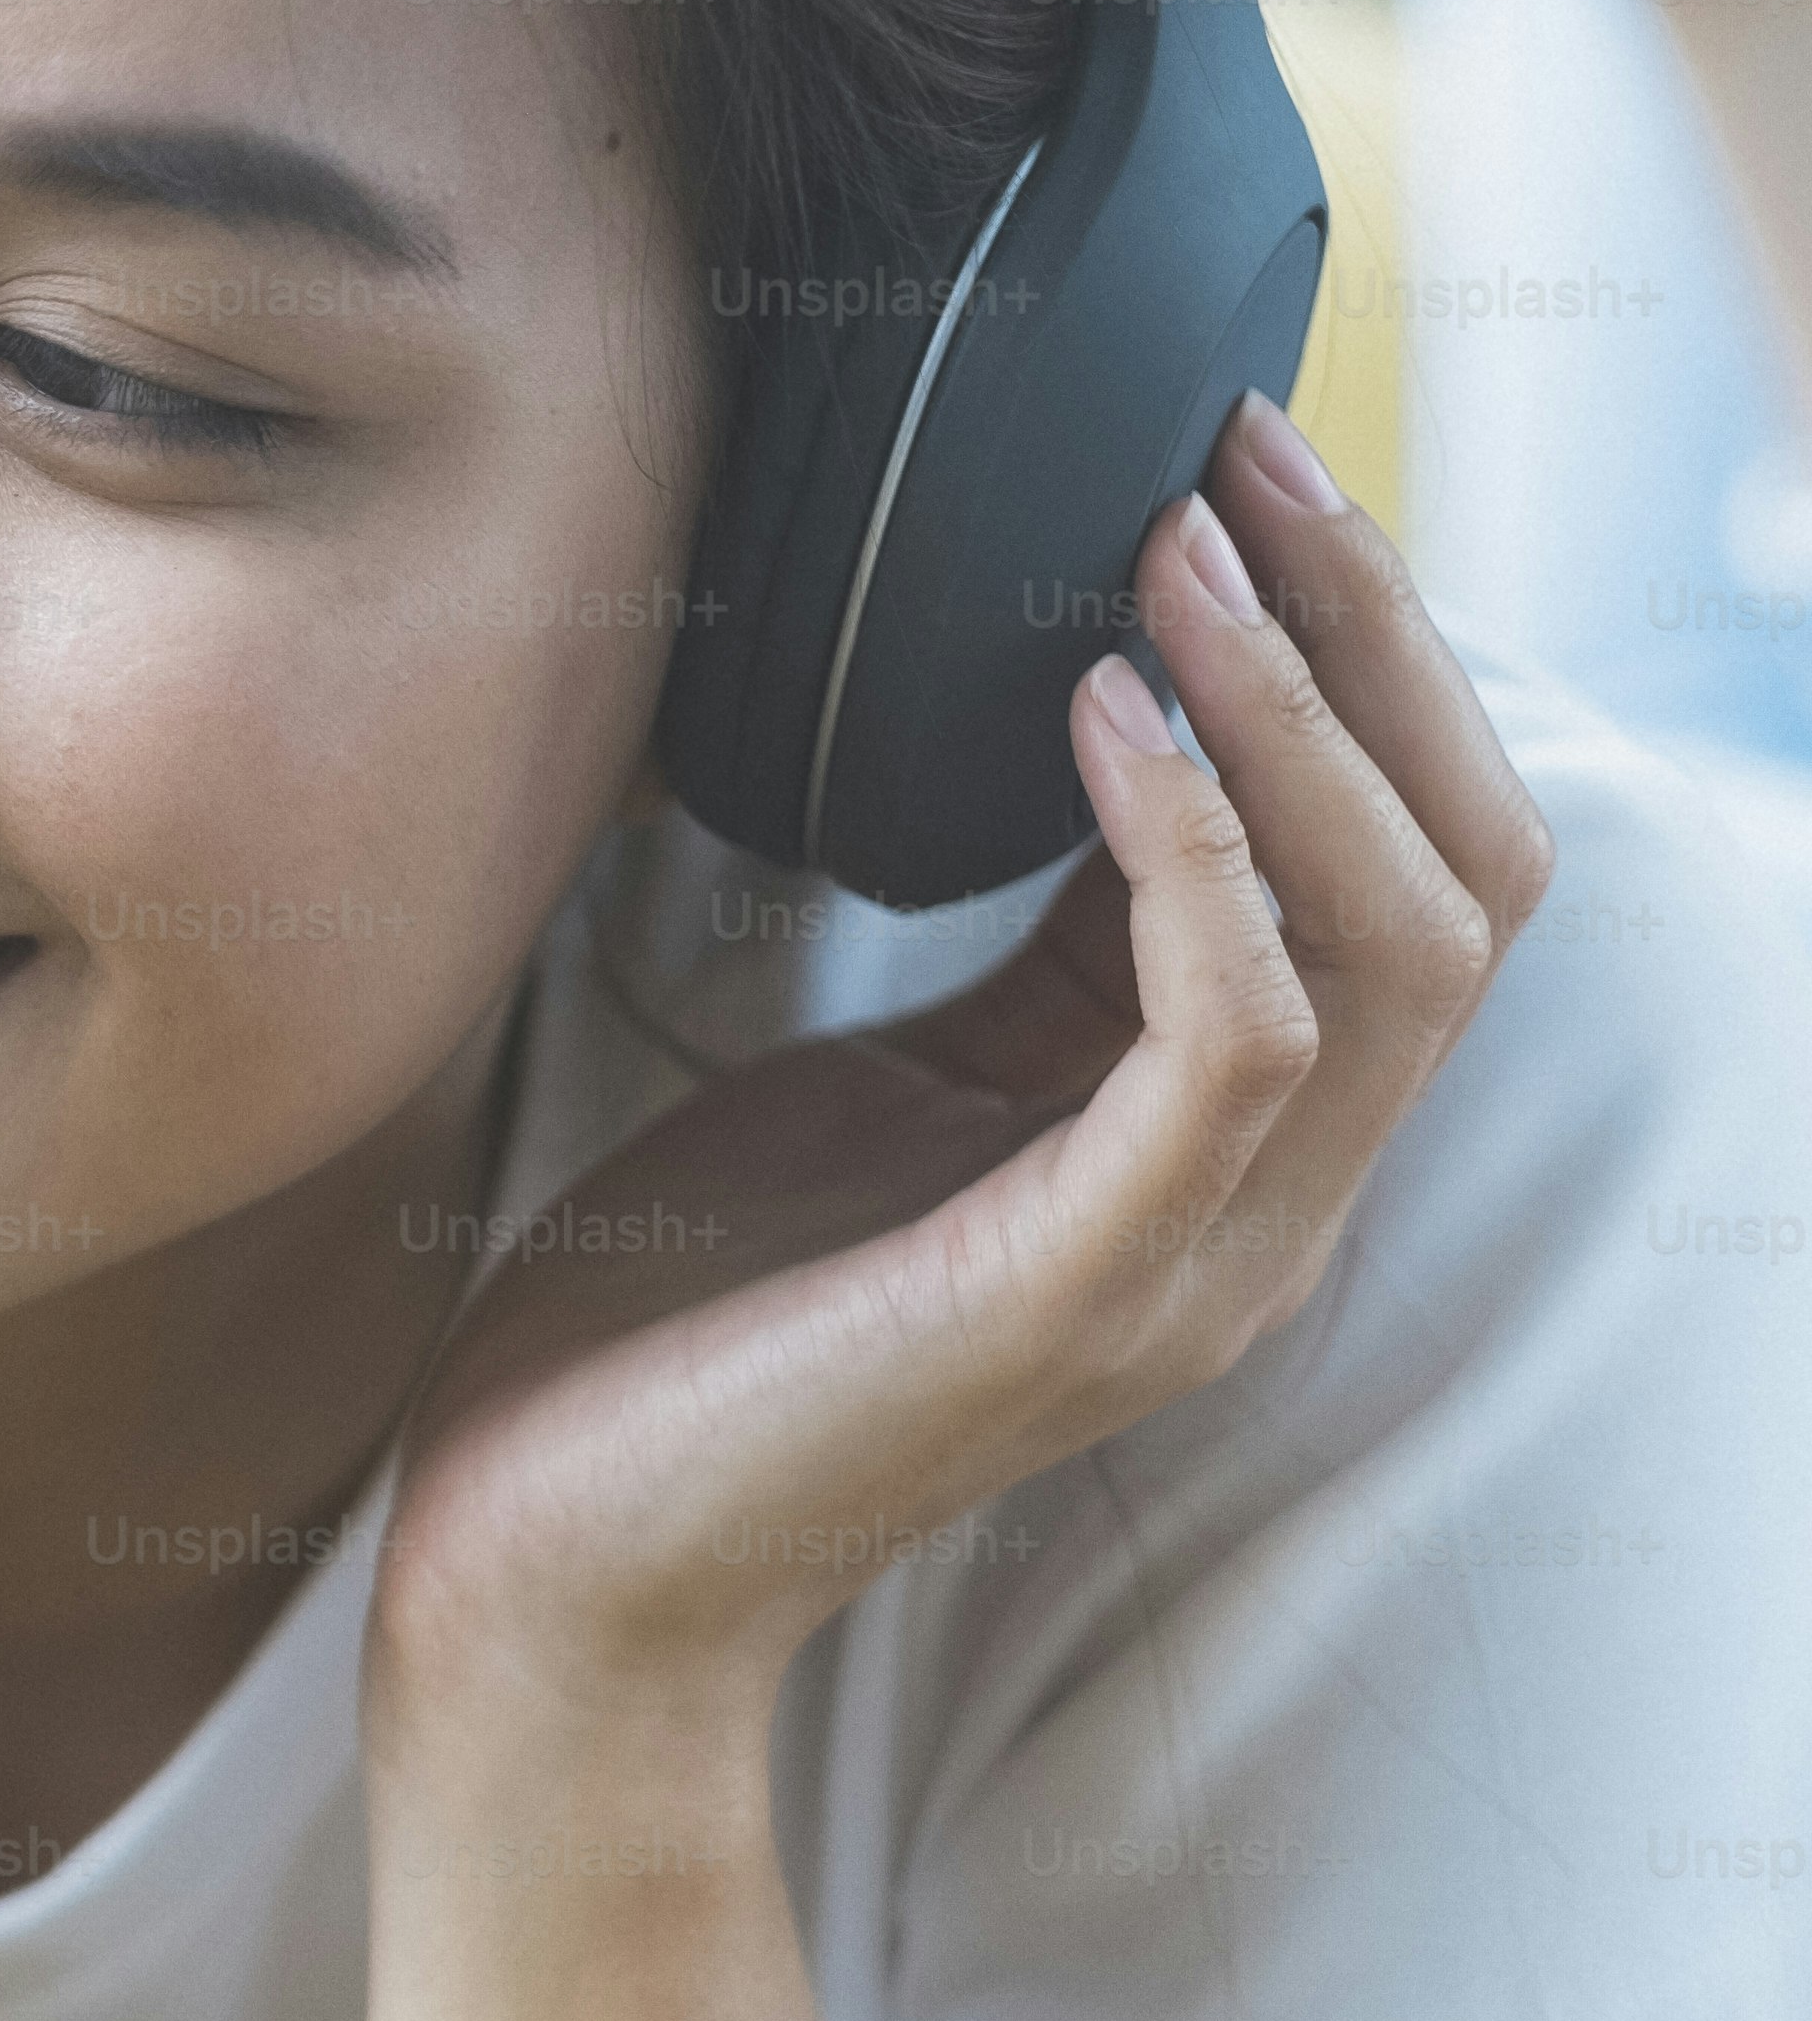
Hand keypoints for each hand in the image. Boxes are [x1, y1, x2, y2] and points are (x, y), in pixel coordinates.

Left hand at [373, 397, 1559, 1736]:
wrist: (553, 1567)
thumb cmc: (684, 1320)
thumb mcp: (891, 1085)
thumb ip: (1022, 958)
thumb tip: (1080, 732)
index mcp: (1225, 1158)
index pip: (1421, 879)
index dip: (1364, 664)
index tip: (1244, 477)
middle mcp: (1261, 1218)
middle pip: (1468, 883)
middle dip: (1376, 643)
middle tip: (1245, 454)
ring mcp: (1192, 1265)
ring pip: (1398, 943)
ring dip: (1296, 712)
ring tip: (1174, 543)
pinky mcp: (1079, 1289)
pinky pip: (1233, 1038)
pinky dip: (1191, 851)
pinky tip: (1091, 715)